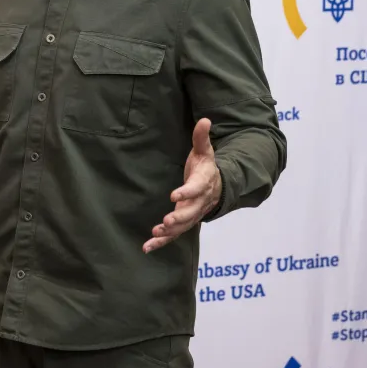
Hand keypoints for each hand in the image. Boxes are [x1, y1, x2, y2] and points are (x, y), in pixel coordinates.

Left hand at [144, 118, 220, 252]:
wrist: (219, 187)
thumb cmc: (206, 167)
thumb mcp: (205, 151)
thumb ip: (201, 138)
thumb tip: (205, 119)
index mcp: (203, 183)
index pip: (196, 189)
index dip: (186, 192)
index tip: (174, 195)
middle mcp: (200, 202)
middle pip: (191, 213)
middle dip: (179, 218)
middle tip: (166, 222)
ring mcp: (193, 214)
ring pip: (183, 227)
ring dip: (170, 232)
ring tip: (156, 234)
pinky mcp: (184, 223)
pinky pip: (174, 235)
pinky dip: (161, 242)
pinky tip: (147, 248)